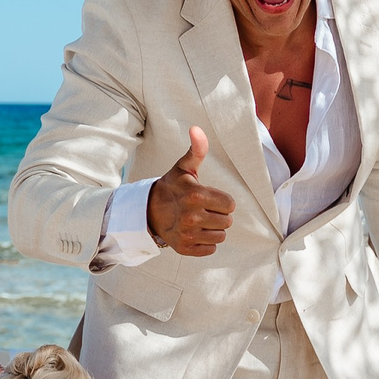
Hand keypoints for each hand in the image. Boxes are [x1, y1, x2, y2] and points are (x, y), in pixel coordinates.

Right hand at [146, 127, 234, 256]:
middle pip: (227, 222)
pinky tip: (194, 232)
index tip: (210, 198)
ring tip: (199, 221)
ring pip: (220, 236)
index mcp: (196, 195)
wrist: (148, 211)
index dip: (223, 201)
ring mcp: (188, 234)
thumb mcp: (184, 168)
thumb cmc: (173, 187)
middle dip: (218, 215)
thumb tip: (196, 128)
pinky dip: (205, 243)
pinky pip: (210, 249)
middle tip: (204, 209)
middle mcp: (192, 217)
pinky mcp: (185, 248)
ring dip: (213, 229)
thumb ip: (196, 149)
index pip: (230, 205)